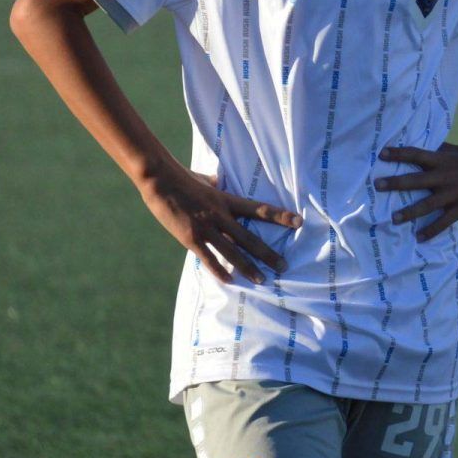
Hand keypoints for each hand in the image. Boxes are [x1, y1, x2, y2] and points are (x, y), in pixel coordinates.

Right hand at [140, 165, 298, 284]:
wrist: (159, 179)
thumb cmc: (181, 177)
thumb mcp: (203, 179)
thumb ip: (213, 184)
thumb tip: (217, 180)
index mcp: (226, 199)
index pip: (259, 209)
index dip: (280, 216)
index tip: (299, 222)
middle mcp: (221, 215)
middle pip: (250, 238)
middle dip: (268, 253)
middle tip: (284, 266)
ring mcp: (206, 227)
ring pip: (232, 252)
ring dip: (248, 267)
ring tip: (262, 280)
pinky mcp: (190, 237)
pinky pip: (208, 257)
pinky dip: (219, 270)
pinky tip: (230, 280)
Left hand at [376, 141, 457, 239]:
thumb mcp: (453, 151)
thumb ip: (436, 152)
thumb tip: (417, 149)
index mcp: (441, 160)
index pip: (415, 154)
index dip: (398, 154)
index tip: (381, 154)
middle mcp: (444, 176)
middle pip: (415, 180)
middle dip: (395, 183)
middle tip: (377, 185)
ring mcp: (453, 192)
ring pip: (427, 204)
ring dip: (409, 212)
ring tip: (393, 219)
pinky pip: (444, 221)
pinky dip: (431, 230)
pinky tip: (420, 238)